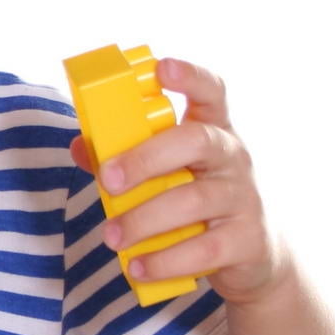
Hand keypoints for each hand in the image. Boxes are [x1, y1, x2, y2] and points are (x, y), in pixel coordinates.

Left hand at [69, 56, 285, 305]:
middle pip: (196, 141)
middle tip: (108, 180)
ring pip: (195, 199)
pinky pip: (206, 248)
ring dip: (145, 220)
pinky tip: (138, 267)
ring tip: (112, 238)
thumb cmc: (195, 203)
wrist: (253, 256)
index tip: (162, 67)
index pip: (211, 92)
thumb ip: (124, 158)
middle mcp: (232, 157)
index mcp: (212, 131)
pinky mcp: (248, 240)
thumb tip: (81, 146)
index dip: (190, 76)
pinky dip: (166, 260)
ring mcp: (244, 198)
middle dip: (146, 158)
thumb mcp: (166, 175)